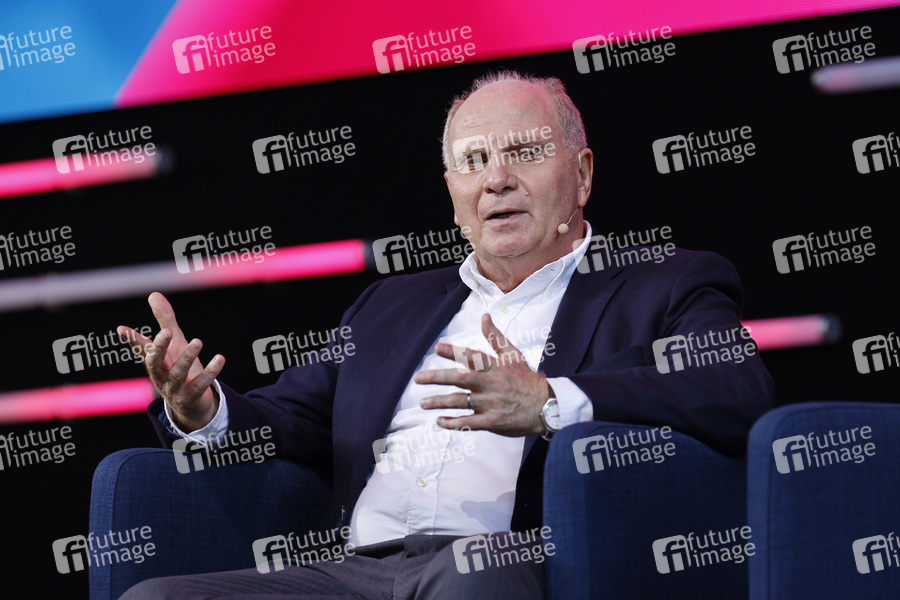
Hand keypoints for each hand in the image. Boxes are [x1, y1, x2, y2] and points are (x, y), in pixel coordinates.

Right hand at [117, 292, 223, 431]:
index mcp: (155, 362)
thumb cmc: (178, 368)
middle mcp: (161, 376)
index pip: (142, 349)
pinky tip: (220, 358)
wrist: (190, 405)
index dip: (133, 340)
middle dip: (159, 348)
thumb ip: (165, 321)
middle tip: (166, 332)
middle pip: (155, 363)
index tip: (122, 329)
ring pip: (178, 373)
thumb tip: (153, 294)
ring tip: (197, 341)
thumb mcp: (174, 344)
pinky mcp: (191, 397)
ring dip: (187, 357)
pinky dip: (210, 372)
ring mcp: (175, 388)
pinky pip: (201, 384)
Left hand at [414, 313, 549, 436]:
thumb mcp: (513, 354)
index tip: (437, 348)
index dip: (454, 352)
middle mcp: (491, 384)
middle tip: (418, 378)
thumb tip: (484, 316)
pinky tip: (439, 421)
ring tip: (423, 402)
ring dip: (439, 402)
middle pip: (460, 379)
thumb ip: (495, 337)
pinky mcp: (493, 421)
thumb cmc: (526, 379)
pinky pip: (468, 423)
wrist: (546, 405)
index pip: (472, 356)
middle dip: (437, 378)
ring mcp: (491, 404)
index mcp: (495, 367)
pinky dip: (453, 423)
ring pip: (460, 402)